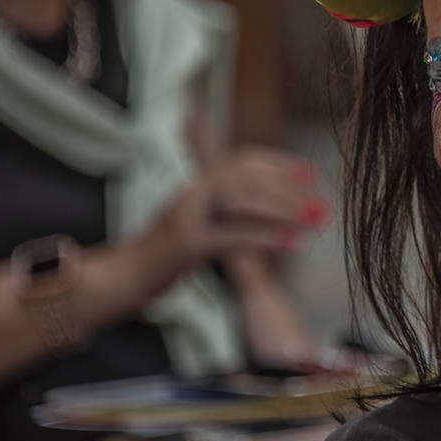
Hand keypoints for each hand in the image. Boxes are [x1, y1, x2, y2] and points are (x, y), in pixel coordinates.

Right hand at [131, 149, 327, 291]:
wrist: (118, 280)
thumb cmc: (161, 257)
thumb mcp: (196, 225)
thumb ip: (224, 212)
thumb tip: (265, 206)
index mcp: (195, 186)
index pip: (241, 161)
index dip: (277, 163)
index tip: (310, 172)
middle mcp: (191, 193)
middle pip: (247, 178)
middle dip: (289, 189)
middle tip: (322, 204)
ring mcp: (186, 216)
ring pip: (241, 202)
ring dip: (284, 210)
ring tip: (316, 221)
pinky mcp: (184, 245)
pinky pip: (231, 236)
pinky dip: (265, 237)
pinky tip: (293, 243)